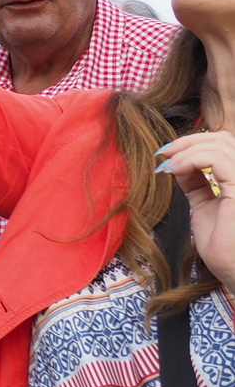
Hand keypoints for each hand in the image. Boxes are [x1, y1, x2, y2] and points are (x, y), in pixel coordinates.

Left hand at [157, 131, 234, 285]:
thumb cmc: (223, 248)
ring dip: (186, 149)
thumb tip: (176, 163)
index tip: (165, 156)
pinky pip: (218, 159)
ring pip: (219, 143)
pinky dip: (191, 159)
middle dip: (187, 141)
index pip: (222, 145)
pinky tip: (175, 171)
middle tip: (163, 155)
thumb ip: (195, 183)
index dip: (192, 144)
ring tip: (167, 166)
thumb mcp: (203, 206)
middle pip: (222, 138)